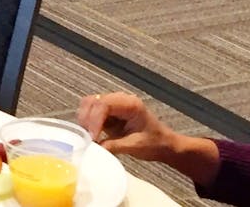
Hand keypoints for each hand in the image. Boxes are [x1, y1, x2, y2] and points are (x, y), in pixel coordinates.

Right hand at [76, 93, 218, 184]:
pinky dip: (88, 122)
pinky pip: (92, 112)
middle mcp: (120, 100)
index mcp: (130, 104)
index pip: (104, 105)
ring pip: (90, 104)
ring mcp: (114, 104)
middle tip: (87, 138)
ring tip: (88, 136)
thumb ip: (114, 146)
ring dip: (85, 119)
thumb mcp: (135, 146)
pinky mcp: (109, 112)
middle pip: (94, 101)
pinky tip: (91, 135)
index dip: (94, 119)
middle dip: (87, 119)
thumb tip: (94, 148)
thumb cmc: (154, 143)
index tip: (91, 137)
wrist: (164, 144)